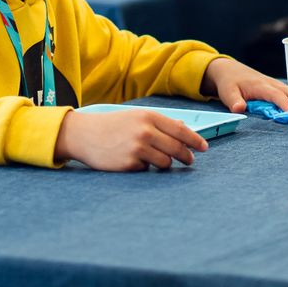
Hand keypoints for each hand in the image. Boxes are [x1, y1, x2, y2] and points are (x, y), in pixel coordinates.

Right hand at [53, 107, 207, 171]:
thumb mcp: (135, 117)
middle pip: (177, 148)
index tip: (204, 147)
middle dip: (187, 156)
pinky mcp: (129, 164)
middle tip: (189, 160)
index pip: (180, 129)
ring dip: (165, 164)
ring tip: (154, 159)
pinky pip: (147, 170)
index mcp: (148, 117)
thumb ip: (159, 123)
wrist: (83, 134)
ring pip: (165, 162)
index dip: (195, 140)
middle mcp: (145, 131)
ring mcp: (137, 148)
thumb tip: (184, 131)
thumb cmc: (112, 125)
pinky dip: (145, 167)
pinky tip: (133, 161)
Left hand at [201, 57, 287, 112]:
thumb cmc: (229, 81)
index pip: (277, 96)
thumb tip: (239, 109)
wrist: (229, 70)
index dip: (286, 105)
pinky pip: (287, 94)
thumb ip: (234, 101)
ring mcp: (274, 85)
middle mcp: (271, 84)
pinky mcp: (274, 87)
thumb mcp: (227, 92)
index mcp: (261, 86)